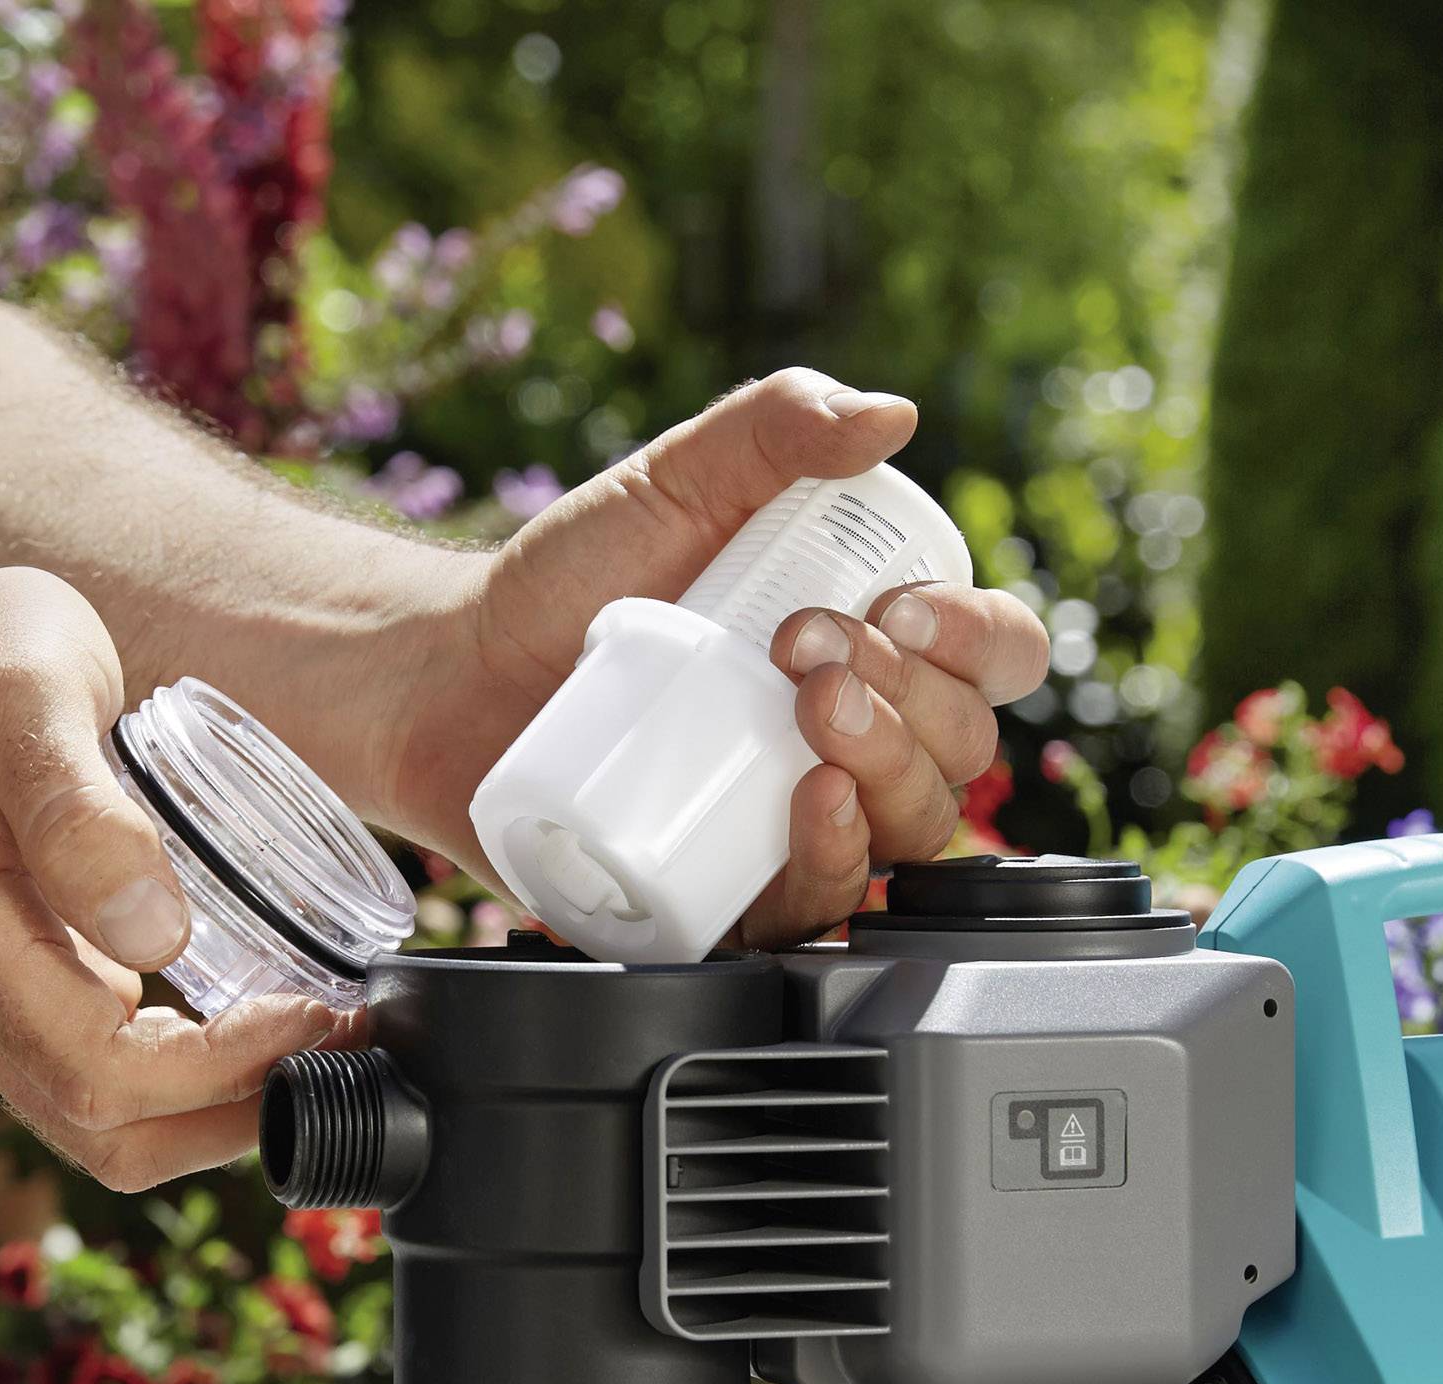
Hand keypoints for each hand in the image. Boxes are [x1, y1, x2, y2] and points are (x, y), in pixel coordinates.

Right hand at [0, 560, 340, 1189]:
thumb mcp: (29, 698)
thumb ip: (81, 817)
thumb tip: (157, 938)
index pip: (98, 1069)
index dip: (220, 1067)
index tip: (311, 1012)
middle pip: (107, 1131)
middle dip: (236, 1109)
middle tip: (343, 1037)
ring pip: (109, 1132)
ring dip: (222, 1112)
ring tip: (320, 1040)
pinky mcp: (18, 999)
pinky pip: (108, 1086)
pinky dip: (193, 1086)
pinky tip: (263, 1025)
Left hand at [370, 369, 1050, 944]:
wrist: (451, 677)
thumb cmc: (567, 580)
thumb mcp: (673, 480)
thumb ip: (772, 429)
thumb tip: (886, 415)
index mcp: (874, 645)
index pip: (991, 656)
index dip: (976, 640)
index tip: (899, 609)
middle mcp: (858, 741)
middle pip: (963, 747)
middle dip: (913, 699)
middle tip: (808, 647)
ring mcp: (801, 825)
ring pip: (913, 830)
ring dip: (889, 770)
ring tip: (808, 713)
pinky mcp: (737, 896)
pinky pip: (823, 908)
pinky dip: (837, 861)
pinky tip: (812, 808)